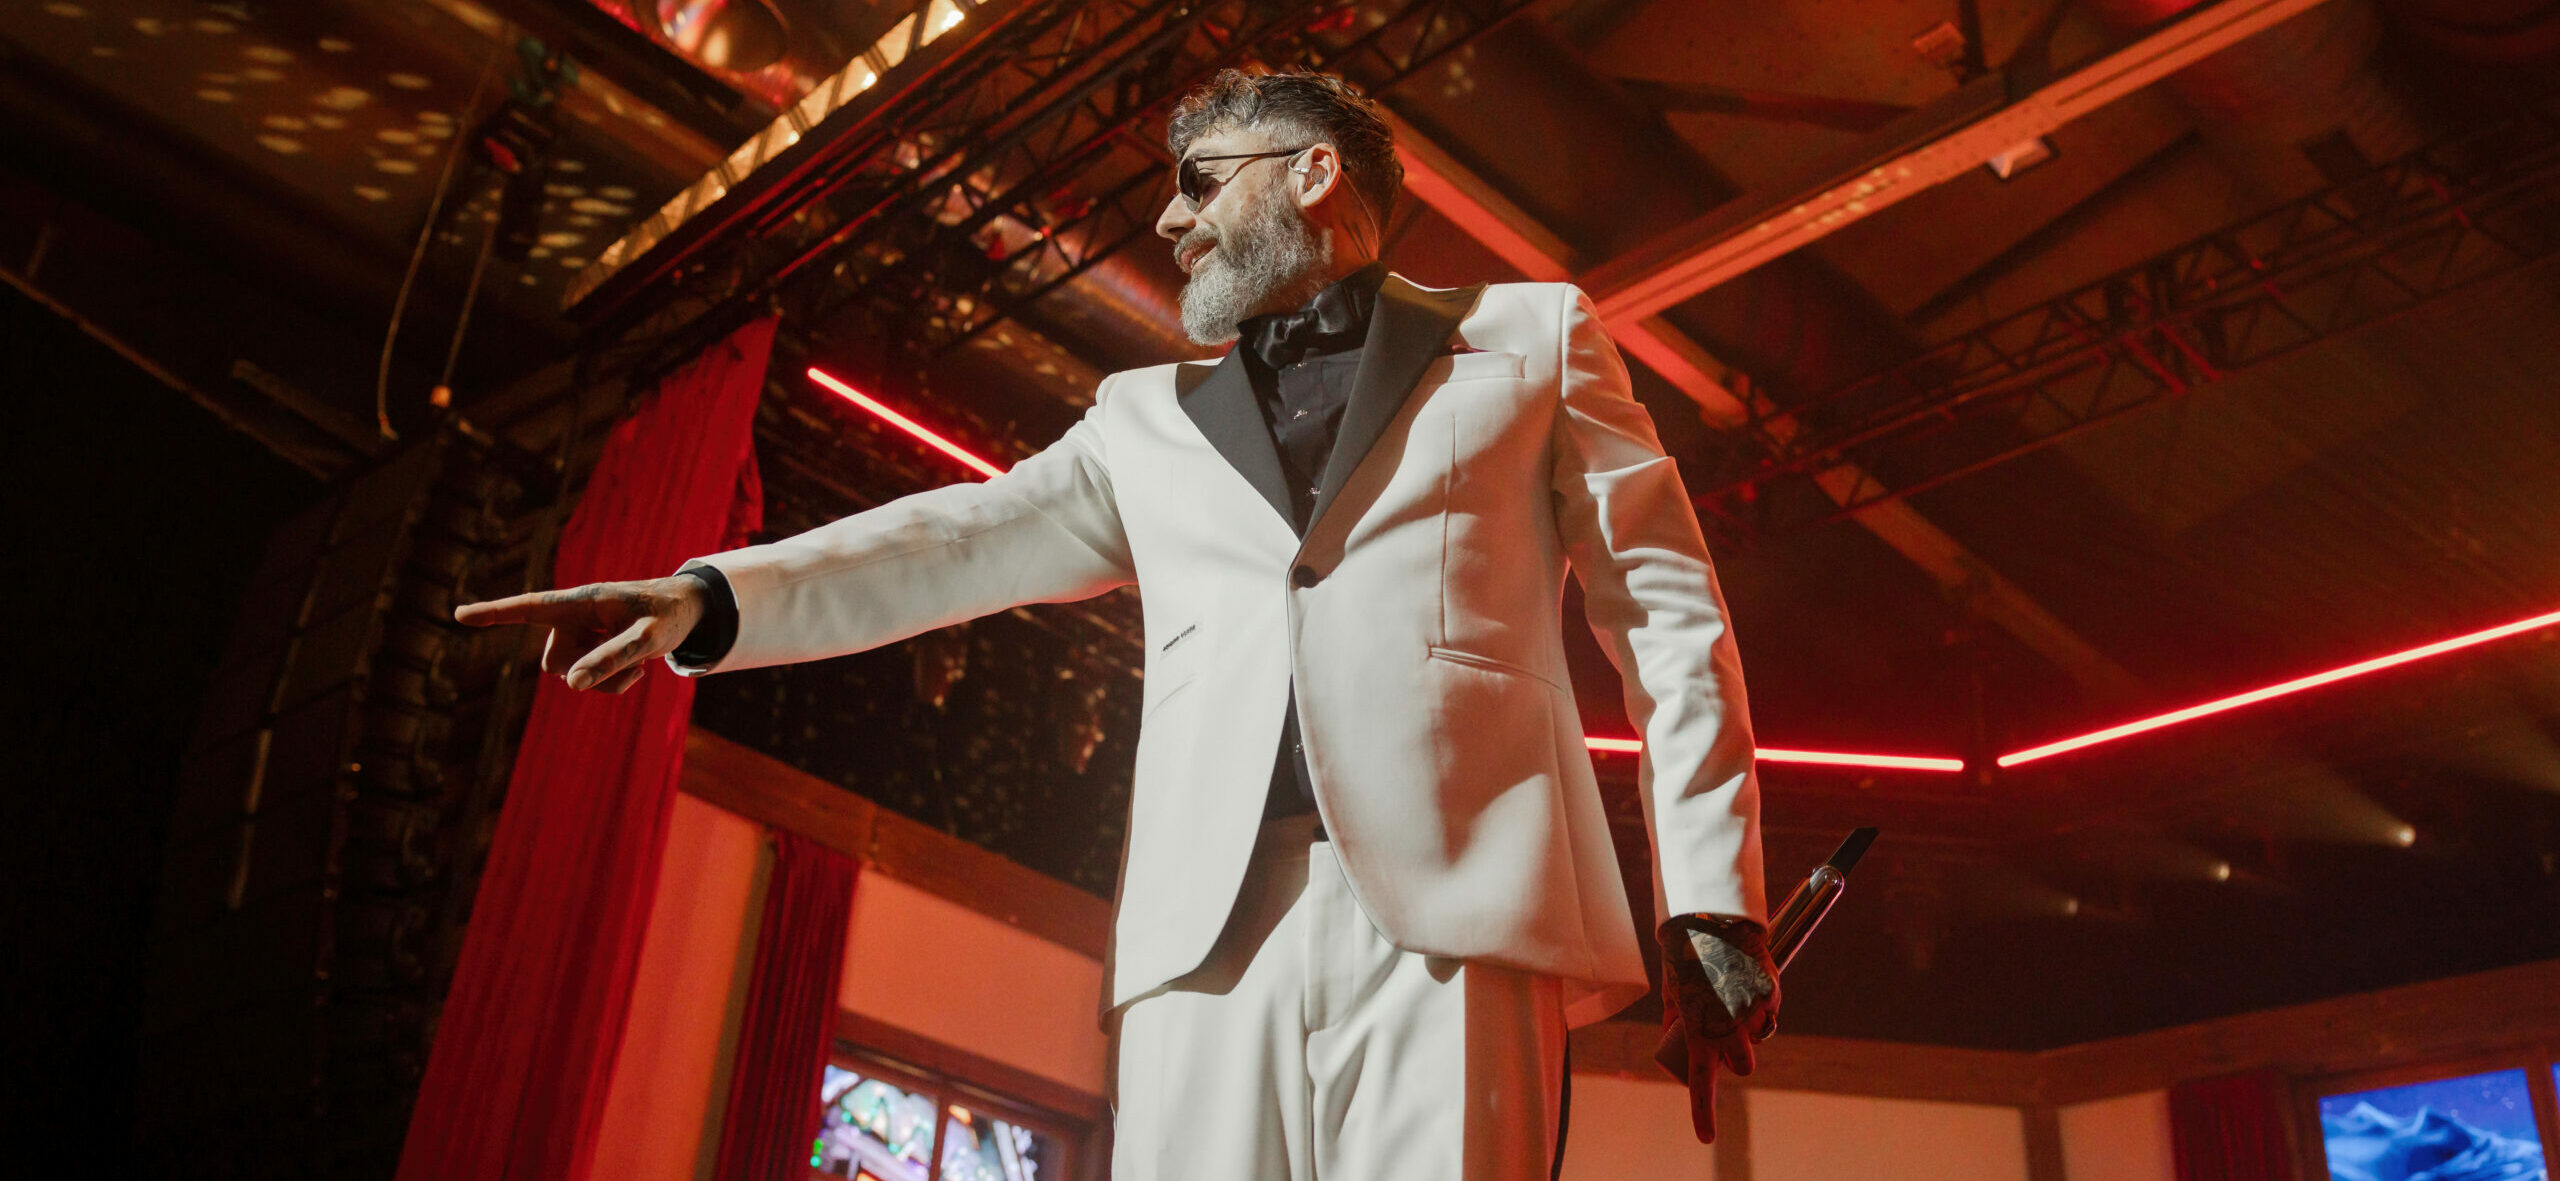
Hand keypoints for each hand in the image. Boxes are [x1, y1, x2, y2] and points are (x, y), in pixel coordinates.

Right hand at [454, 576, 708, 693]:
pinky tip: (636, 668)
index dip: (494, 613)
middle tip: (631, 662)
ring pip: (570, 677)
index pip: (529, 607)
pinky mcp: (588, 649)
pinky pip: (586, 681)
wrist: (685, 612)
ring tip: (638, 663)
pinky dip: (611, 682)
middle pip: (555, 663)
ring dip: (604, 680)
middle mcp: (573, 617)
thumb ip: (612, 658)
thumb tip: (573, 684)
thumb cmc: (668, 616)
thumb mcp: (648, 639)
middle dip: (587, 672)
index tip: (458, 615)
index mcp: (581, 601)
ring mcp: (578, 634)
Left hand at [1655, 918, 1779, 1143]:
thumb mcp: (1670, 991)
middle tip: (1726, 1033)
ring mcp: (1751, 1012)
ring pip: (1760, 1037)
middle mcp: (1727, 1027)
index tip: (1705, 1137)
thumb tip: (1670, 1036)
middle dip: (1737, 1055)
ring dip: (1752, 1029)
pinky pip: (1769, 1009)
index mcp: (1698, 1030)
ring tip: (1735, 997)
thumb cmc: (1683, 956)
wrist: (1708, 920)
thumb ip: (1673, 1018)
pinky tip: (1747, 979)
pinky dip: (1762, 1002)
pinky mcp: (1769, 993)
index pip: (1700, 1083)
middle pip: (1743, 1064)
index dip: (1702, 1114)